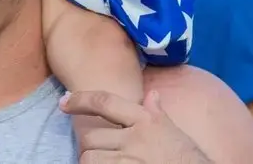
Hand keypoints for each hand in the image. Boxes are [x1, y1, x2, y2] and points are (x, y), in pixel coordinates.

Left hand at [61, 90, 208, 163]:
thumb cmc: (188, 159)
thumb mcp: (174, 132)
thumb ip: (158, 114)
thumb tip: (152, 94)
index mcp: (146, 121)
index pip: (105, 102)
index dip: (81, 100)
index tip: (64, 101)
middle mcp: (135, 138)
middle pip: (90, 136)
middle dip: (90, 145)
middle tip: (99, 151)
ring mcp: (129, 160)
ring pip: (88, 158)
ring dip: (91, 162)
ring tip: (107, 162)